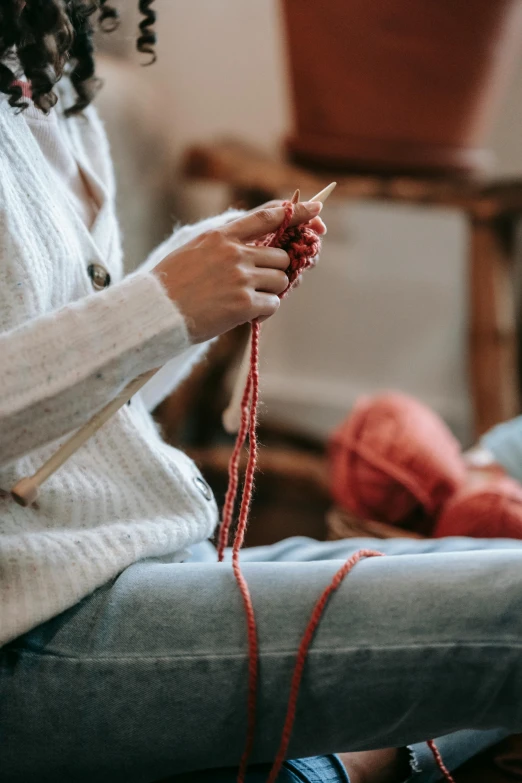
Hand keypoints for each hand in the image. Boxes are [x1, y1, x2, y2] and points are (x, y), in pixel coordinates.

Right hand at [153, 201, 322, 343]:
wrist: (154, 312)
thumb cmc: (170, 286)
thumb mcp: (193, 251)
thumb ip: (223, 245)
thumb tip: (256, 250)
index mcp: (221, 236)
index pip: (267, 216)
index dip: (296, 211)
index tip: (316, 208)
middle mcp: (234, 252)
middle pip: (280, 256)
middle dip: (276, 271)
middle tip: (265, 285)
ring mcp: (240, 277)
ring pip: (280, 280)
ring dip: (271, 292)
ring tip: (247, 302)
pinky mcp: (243, 303)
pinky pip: (273, 303)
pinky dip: (264, 311)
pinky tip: (246, 315)